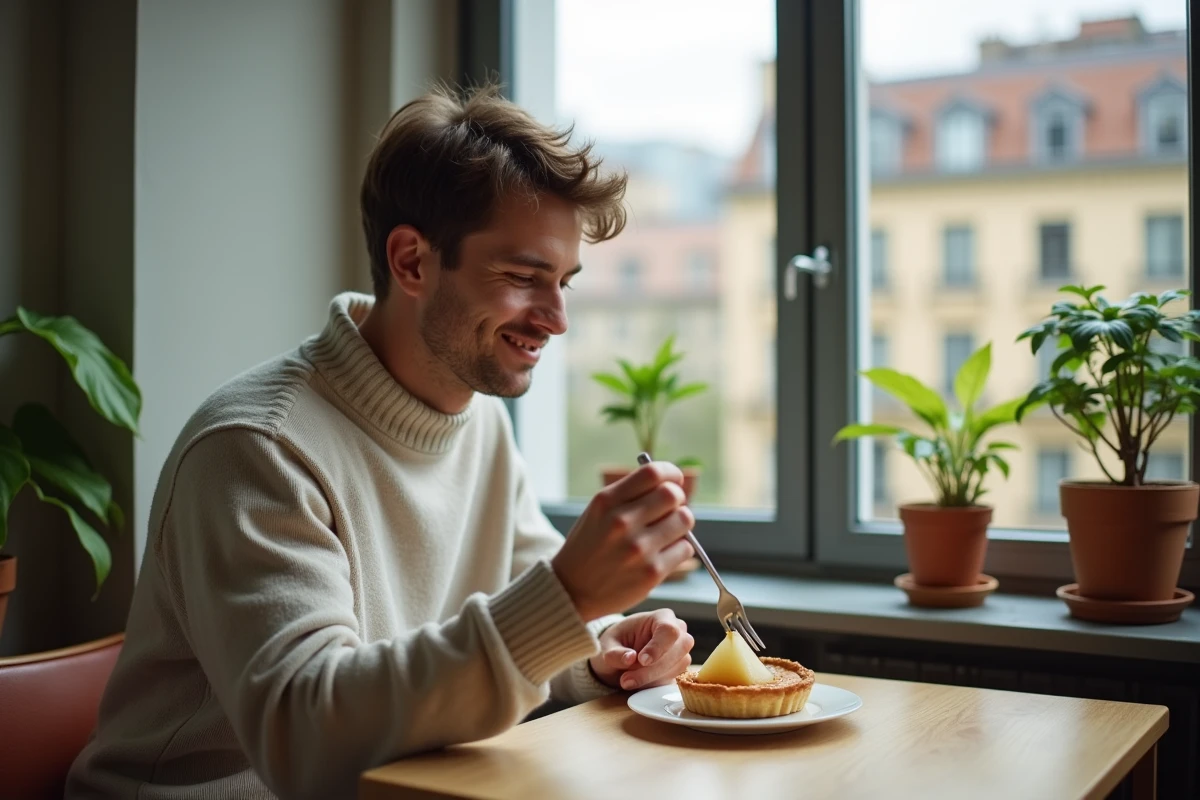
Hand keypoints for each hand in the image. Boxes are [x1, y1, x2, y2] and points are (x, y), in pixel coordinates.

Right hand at [551, 462, 694, 620]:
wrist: (572, 590)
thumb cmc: (590, 546)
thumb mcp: (599, 511)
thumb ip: (630, 494)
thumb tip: (671, 483)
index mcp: (607, 501)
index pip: (653, 473)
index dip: (671, 473)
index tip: (674, 480)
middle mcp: (622, 522)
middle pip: (672, 494)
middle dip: (677, 500)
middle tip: (670, 509)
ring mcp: (638, 548)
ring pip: (684, 520)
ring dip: (680, 524)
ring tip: (666, 532)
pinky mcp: (651, 572)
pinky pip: (685, 548)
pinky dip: (679, 548)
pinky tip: (663, 553)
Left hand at [589, 610, 693, 690]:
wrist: (622, 655)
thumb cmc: (617, 642)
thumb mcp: (608, 645)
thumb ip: (616, 653)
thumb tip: (630, 658)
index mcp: (662, 617)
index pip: (669, 630)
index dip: (658, 647)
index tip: (642, 661)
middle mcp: (678, 631)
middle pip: (676, 650)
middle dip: (651, 669)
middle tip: (626, 680)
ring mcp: (682, 650)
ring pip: (677, 666)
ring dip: (651, 678)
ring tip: (627, 681)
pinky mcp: (680, 667)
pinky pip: (675, 678)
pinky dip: (655, 683)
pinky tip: (639, 682)